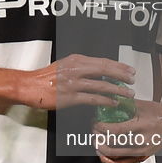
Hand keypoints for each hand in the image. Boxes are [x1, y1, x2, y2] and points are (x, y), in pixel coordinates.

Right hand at [19, 54, 135, 109]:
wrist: (29, 86)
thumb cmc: (45, 77)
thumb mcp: (64, 65)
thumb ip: (80, 67)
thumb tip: (98, 71)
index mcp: (76, 59)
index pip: (103, 61)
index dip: (119, 66)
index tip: (129, 70)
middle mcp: (76, 69)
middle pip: (105, 70)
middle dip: (122, 75)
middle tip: (133, 81)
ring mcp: (74, 83)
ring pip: (102, 85)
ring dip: (118, 90)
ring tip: (128, 94)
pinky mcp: (70, 97)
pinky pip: (92, 98)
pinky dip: (105, 100)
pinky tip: (113, 103)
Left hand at [93, 99, 161, 162]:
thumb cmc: (159, 112)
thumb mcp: (143, 105)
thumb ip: (126, 104)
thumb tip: (107, 100)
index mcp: (142, 124)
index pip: (116, 129)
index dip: (101, 127)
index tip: (95, 122)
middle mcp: (144, 139)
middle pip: (114, 143)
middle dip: (99, 138)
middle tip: (94, 131)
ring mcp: (144, 149)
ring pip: (117, 153)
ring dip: (103, 148)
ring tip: (96, 141)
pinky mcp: (145, 155)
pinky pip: (125, 159)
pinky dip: (112, 157)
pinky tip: (105, 152)